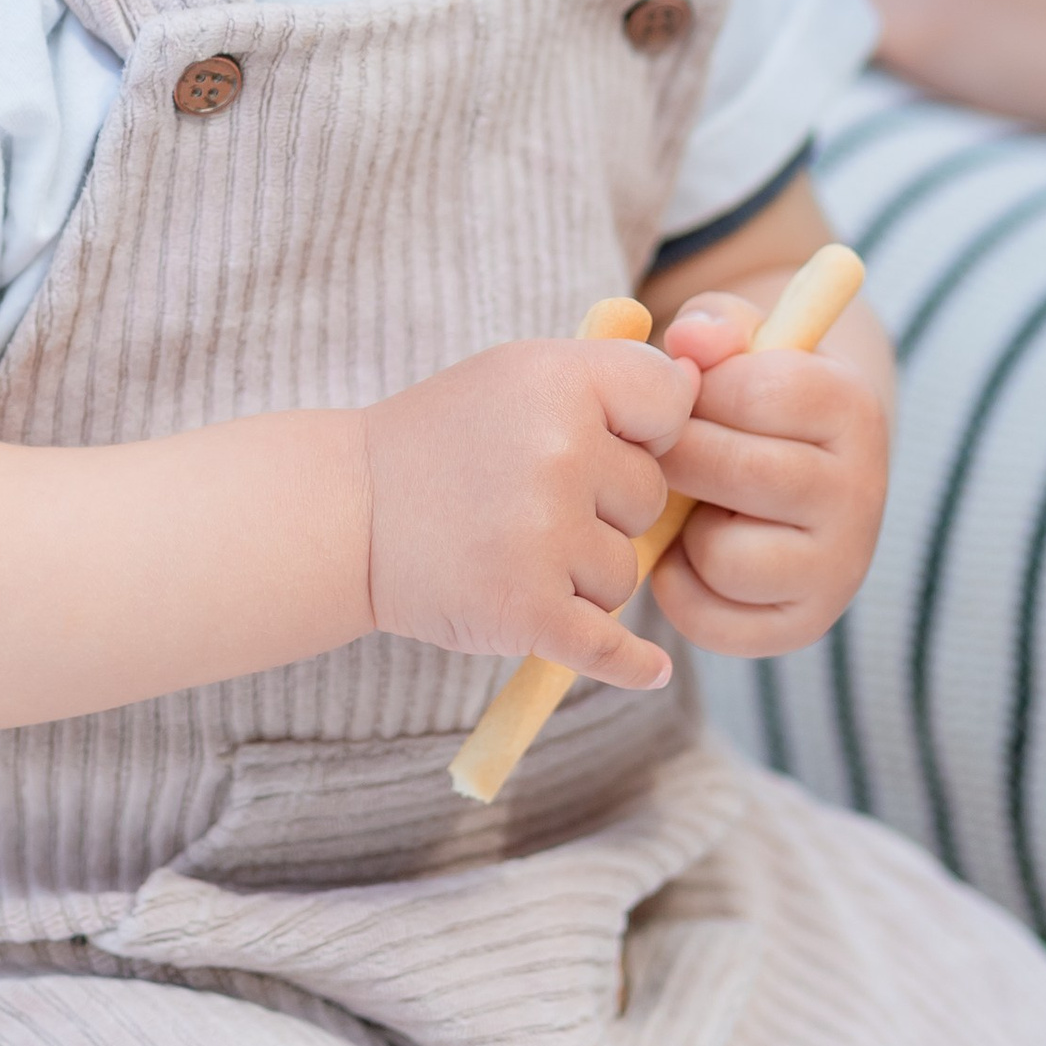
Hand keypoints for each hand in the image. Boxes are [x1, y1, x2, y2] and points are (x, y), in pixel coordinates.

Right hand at [359, 336, 698, 686]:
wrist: (347, 511)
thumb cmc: (443, 440)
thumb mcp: (516, 375)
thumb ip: (605, 377)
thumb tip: (698, 385)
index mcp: (562, 379)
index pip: (671, 403)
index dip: (647, 430)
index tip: (607, 442)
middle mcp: (561, 450)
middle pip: (649, 499)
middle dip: (603, 509)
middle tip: (527, 503)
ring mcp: (544, 533)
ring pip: (623, 571)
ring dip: (580, 573)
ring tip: (508, 549)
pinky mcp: (527, 609)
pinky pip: (610, 646)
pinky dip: (628, 664)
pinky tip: (648, 670)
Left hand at [647, 298, 886, 654]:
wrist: (791, 475)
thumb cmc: (747, 401)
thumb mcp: (740, 346)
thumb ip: (713, 325)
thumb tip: (690, 341)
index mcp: (851, 405)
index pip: (752, 392)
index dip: (694, 393)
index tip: (690, 395)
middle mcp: (864, 490)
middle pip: (734, 473)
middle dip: (677, 459)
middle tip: (669, 453)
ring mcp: (841, 566)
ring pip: (721, 553)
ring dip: (685, 528)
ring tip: (698, 505)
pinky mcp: (804, 623)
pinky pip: (710, 615)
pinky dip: (680, 585)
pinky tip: (695, 552)